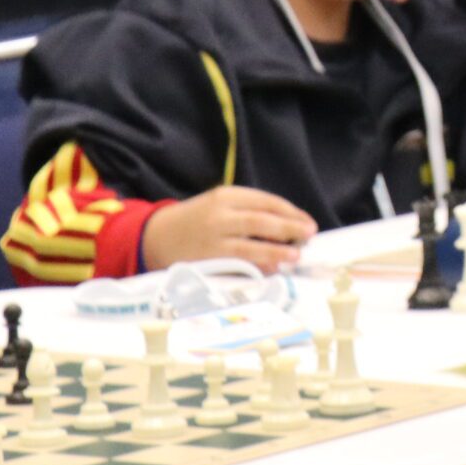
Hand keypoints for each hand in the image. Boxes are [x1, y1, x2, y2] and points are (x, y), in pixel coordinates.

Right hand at [140, 186, 315, 273]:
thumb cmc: (197, 220)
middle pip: (262, 220)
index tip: (308, 222)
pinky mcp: (206, 260)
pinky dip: (257, 266)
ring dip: (277, 250)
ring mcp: (212, 239)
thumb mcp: (221, 205)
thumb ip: (250, 211)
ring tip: (296, 255)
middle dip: (290, 228)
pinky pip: (237, 264)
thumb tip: (289, 226)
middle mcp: (220, 214)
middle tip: (310, 235)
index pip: (266, 201)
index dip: (291, 212)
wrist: (155, 236)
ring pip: (251, 245)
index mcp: (227, 196)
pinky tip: (272, 268)